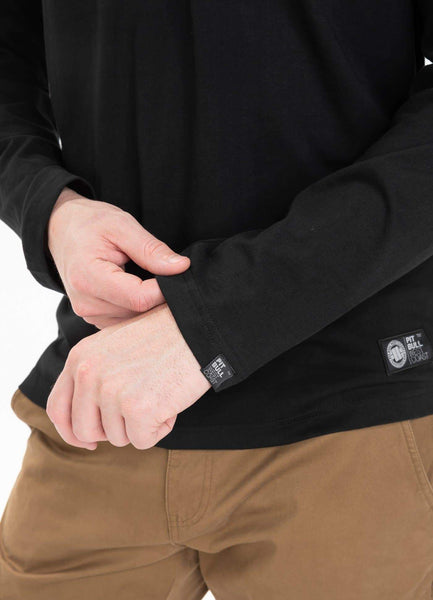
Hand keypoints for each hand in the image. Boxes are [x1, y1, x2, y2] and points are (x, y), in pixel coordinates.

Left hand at [46, 303, 211, 449]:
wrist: (197, 326)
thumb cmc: (163, 336)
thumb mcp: (114, 346)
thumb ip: (93, 376)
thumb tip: (86, 422)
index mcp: (79, 357)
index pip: (57, 408)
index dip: (71, 431)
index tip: (89, 440)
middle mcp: (89, 374)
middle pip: (85, 430)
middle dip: (113, 430)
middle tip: (138, 413)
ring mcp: (112, 392)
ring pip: (118, 438)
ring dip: (141, 425)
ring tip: (160, 393)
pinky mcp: (138, 408)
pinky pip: (143, 441)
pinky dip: (160, 428)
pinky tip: (171, 401)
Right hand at [47, 187, 189, 328]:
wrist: (60, 230)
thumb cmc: (89, 224)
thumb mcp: (122, 225)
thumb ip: (151, 249)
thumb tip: (181, 267)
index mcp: (89, 278)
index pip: (140, 299)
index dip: (165, 289)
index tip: (174, 272)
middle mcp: (86, 303)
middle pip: (139, 313)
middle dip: (159, 296)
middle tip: (164, 274)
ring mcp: (89, 314)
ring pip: (136, 321)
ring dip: (149, 304)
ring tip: (147, 278)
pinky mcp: (95, 319)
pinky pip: (127, 323)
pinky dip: (139, 309)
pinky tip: (139, 290)